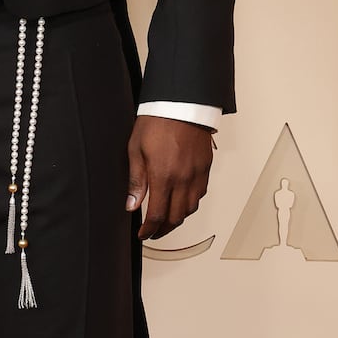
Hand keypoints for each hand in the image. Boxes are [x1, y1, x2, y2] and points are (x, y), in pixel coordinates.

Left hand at [125, 116, 214, 240]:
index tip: (143, 234)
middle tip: (153, 232)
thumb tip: (132, 205)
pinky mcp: (206, 168)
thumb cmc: (157, 122)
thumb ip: (136, 180)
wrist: (182, 103)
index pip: (158, 215)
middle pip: (176, 217)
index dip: (149, 230)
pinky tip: (182, 201)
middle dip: (164, 230)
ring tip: (167, 220)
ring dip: (178, 219)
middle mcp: (183, 179)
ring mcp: (197, 174)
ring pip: (191, 208)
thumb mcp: (136, 150)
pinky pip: (201, 194)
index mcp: (163, 176)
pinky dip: (191, 203)